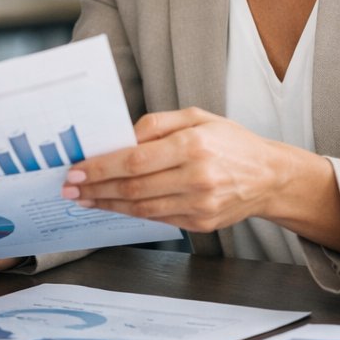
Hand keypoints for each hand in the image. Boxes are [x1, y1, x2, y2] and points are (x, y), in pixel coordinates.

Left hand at [61, 108, 288, 231]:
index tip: (77, 170)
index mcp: (193, 145)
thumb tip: (121, 139)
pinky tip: (112, 205)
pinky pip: (157, 219)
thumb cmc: (231, 142)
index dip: (101, 167)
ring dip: (107, 204)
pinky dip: (130, 213)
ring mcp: (200, 203)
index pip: (135, 160)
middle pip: (133, 187)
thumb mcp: (196, 117)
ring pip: (142, 208)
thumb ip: (156, 125)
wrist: (270, 176)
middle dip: (96, 188)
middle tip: (69, 188)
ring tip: (84, 199)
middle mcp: (197, 177)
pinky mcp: (201, 223)